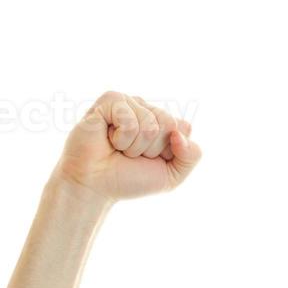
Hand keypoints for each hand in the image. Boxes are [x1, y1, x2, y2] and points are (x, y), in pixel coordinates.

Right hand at [52, 91, 202, 200]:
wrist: (95, 186)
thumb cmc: (129, 179)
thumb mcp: (172, 175)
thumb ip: (192, 155)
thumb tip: (181, 131)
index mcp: (163, 122)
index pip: (183, 128)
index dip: (169, 151)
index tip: (150, 159)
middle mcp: (146, 109)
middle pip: (168, 123)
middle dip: (152, 149)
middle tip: (130, 154)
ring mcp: (128, 102)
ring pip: (150, 123)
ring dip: (134, 146)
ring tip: (118, 148)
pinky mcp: (109, 101)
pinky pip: (129, 120)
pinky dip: (121, 138)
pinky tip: (108, 139)